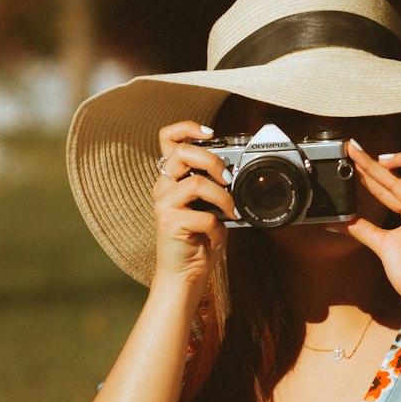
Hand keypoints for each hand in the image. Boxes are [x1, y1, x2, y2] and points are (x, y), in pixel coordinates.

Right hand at [152, 122, 234, 291]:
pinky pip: (203, 215)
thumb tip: (236, 175)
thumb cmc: (199, 240)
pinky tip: (214, 237)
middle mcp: (164, 187)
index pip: (168, 139)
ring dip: (222, 197)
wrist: (186, 274)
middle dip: (211, 160)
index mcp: (172, 178)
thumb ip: (216, 188)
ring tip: (231, 211)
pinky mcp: (170, 222)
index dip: (187, 128)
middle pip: (181, 152)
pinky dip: (216, 227)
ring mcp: (164, 204)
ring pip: (195, 182)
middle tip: (227, 178)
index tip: (211, 133)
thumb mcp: (210, 207)